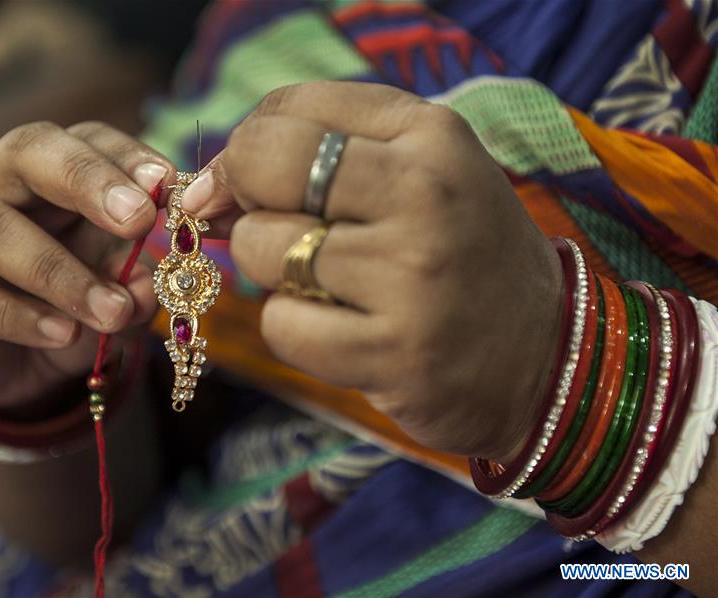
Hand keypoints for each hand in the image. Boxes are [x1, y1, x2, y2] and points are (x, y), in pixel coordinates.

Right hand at [0, 121, 172, 407]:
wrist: (14, 369)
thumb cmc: (71, 309)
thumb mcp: (114, 298)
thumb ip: (134, 287)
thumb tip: (151, 285)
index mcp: (51, 174)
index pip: (84, 139)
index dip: (125, 155)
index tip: (167, 182)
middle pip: (27, 151)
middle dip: (86, 180)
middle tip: (136, 219)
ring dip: (57, 271)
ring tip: (111, 311)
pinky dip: (13, 315)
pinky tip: (61, 335)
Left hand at [182, 82, 563, 461]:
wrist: (545, 354)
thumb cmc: (459, 251)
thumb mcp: (413, 173)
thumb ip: (312, 153)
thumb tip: (204, 186)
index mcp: (430, 133)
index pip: (285, 111)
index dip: (247, 151)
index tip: (257, 185)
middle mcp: (424, 192)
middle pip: (262, 166)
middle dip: (247, 202)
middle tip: (279, 231)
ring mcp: (411, 275)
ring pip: (263, 250)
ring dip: (278, 274)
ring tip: (336, 287)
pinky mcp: (394, 351)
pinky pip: (282, 325)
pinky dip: (297, 330)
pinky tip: (346, 332)